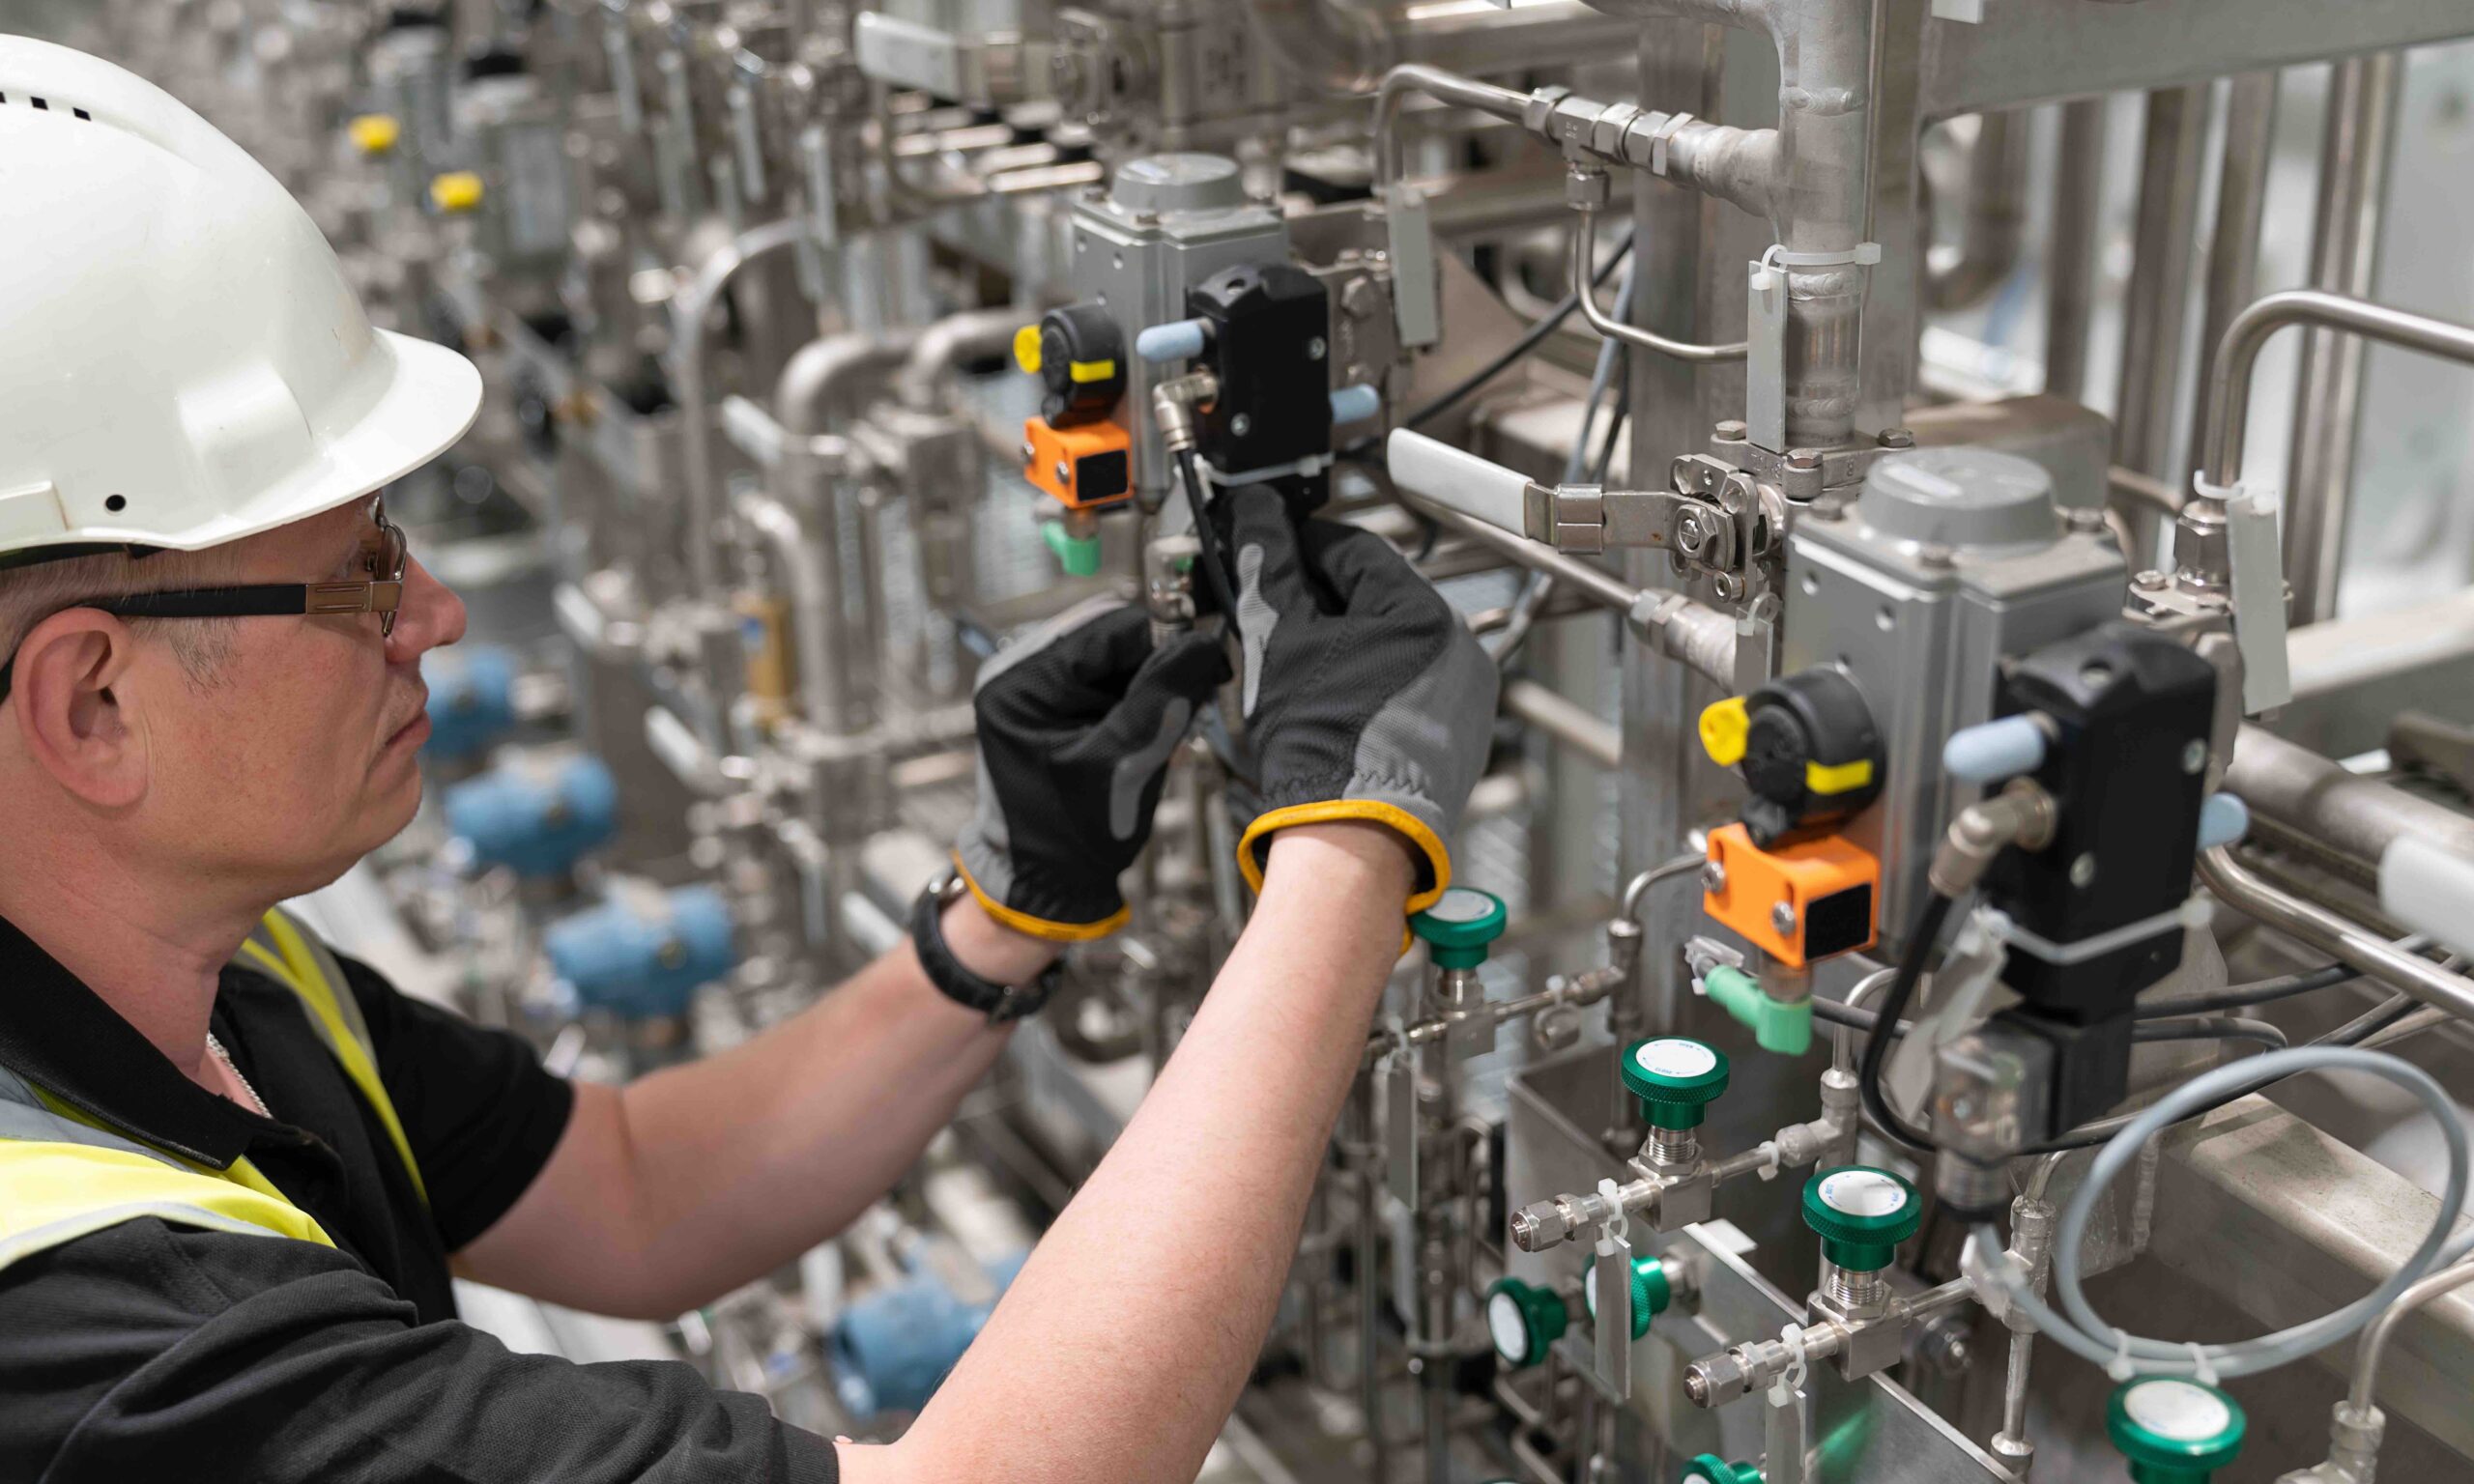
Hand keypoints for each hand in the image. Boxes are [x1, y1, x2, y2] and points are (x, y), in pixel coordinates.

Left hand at [957, 596, 1230, 939]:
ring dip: (1147, 683)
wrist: (1045, 883)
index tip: (1205, 661)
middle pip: (1106, 638)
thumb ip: (1161, 698)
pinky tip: (1150, 729)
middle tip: (1193, 697)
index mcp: (1019, 685)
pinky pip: (1101, 680)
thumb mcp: (1124, 763)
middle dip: (1154, 663)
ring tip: (1171, 724)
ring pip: (1109, 657)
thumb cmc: (1071, 835)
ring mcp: (1031, 688)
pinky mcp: (1048, 704)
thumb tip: (1201, 643)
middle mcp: (1016, 675)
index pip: (1104, 631)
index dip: (1161, 640)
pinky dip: (1134, 699)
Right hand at [1210, 485, 1496, 911]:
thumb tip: (1253, 515)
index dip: (1302, 546)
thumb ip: (1264, 568)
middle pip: (1378, 595)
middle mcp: (1458, 644)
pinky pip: (1414, 686)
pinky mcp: (1462, 732)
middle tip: (1275, 616)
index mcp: (1421, 610)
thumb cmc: (1320, 746)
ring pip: (1396, 642)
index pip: (1354, 548)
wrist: (1354, 840)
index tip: (1269, 555)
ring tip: (1300, 669)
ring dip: (1348, 642)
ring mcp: (1466, 691)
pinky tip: (1337, 706)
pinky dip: (1375, 683)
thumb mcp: (1278, 642)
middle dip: (1323, 600)